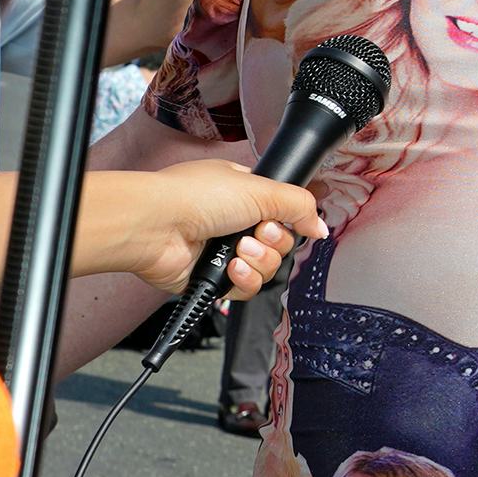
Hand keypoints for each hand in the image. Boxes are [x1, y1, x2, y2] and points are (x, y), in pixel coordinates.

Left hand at [101, 160, 325, 296]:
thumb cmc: (195, 197)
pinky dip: (243, 279)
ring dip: (259, 260)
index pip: (283, 213)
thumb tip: (321, 228)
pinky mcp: (212, 278)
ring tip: (239, 249)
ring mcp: (223, 252)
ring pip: (266, 267)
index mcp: (244, 194)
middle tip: (257, 230)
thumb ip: (300, 206)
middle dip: (274, 240)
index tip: (286, 218)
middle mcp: (234, 223)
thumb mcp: (262, 188)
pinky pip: (246, 288)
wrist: (156, 226)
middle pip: (280, 243)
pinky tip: (231, 268)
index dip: (290, 219)